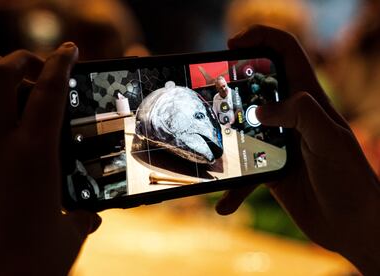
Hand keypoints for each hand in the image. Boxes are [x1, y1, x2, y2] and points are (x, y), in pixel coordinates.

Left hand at [0, 43, 100, 274]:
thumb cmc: (31, 263)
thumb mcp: (69, 235)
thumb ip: (82, 217)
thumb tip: (90, 216)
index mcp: (34, 155)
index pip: (49, 91)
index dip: (60, 62)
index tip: (69, 49)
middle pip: (1, 76)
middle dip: (21, 58)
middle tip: (38, 63)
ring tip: (4, 68)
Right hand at [215, 25, 379, 273]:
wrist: (351, 225)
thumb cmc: (350, 181)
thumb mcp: (330, 140)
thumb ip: (301, 113)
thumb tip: (260, 110)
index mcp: (309, 101)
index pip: (286, 53)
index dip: (261, 39)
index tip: (232, 44)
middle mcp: (290, 117)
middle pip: (257, 86)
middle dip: (232, 83)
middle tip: (211, 90)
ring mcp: (277, 143)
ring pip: (243, 126)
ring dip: (224, 133)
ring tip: (209, 142)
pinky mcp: (268, 168)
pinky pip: (242, 170)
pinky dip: (233, 188)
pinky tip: (225, 204)